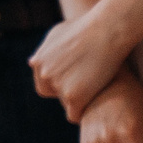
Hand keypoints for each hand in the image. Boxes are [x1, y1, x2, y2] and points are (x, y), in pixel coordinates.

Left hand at [31, 3, 134, 119]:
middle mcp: (43, 74)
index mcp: (38, 62)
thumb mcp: (57, 34)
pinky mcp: (72, 96)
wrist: (105, 30)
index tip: (77, 80)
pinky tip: (97, 106)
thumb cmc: (86, 27)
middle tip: (88, 87)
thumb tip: (37, 63)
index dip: (61, 83)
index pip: (44, 83)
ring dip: (79, 101)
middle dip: (67, 92)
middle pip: (53, 94)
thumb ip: (47, 51)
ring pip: (66, 105)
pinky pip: (74, 115)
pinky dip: (84, 112)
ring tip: (97, 93)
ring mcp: (56, 85)